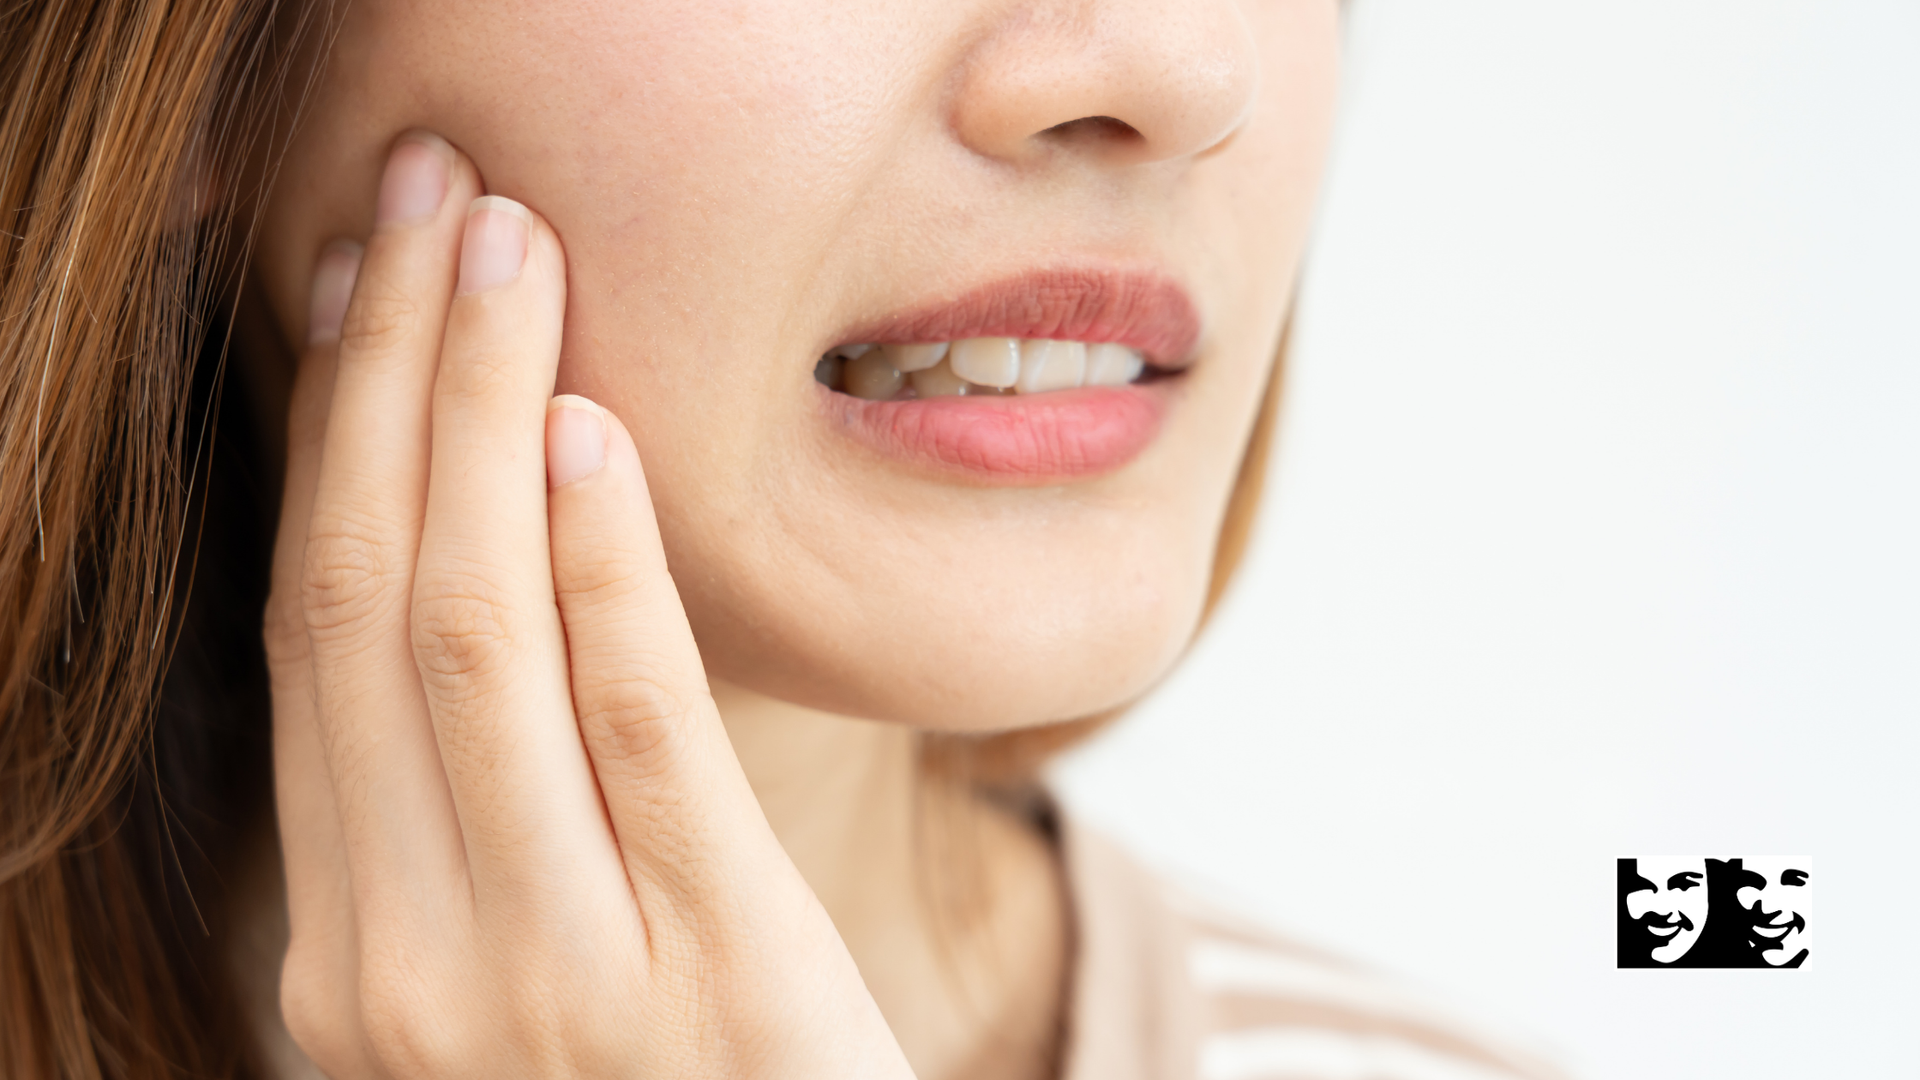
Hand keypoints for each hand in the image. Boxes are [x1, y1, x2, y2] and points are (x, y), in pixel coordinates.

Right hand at [262, 131, 913, 1078]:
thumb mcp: (525, 971)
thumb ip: (476, 821)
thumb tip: (477, 568)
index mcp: (349, 953)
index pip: (311, 644)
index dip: (322, 445)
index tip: (350, 291)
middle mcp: (406, 963)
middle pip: (366, 607)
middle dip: (384, 379)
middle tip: (421, 200)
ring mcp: (548, 973)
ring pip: (469, 640)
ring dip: (474, 417)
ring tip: (499, 245)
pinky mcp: (712, 967)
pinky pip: (634, 725)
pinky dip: (602, 565)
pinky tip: (592, 428)